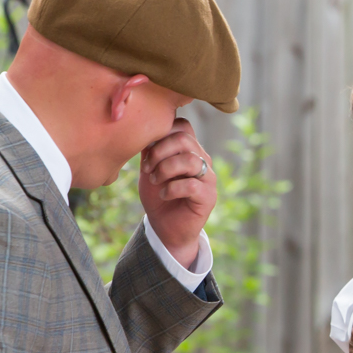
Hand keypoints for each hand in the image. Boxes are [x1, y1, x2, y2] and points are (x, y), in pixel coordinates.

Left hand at [139, 119, 217, 268]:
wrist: (165, 227)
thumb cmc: (158, 194)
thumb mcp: (149, 168)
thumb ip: (150, 149)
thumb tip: (144, 130)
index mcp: (189, 149)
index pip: (182, 126)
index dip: (161, 133)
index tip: (145, 152)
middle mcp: (202, 159)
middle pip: (184, 139)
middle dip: (159, 151)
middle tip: (147, 168)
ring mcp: (208, 177)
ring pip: (190, 160)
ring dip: (165, 170)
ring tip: (154, 181)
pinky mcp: (208, 196)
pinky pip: (191, 185)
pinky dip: (171, 189)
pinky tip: (164, 195)